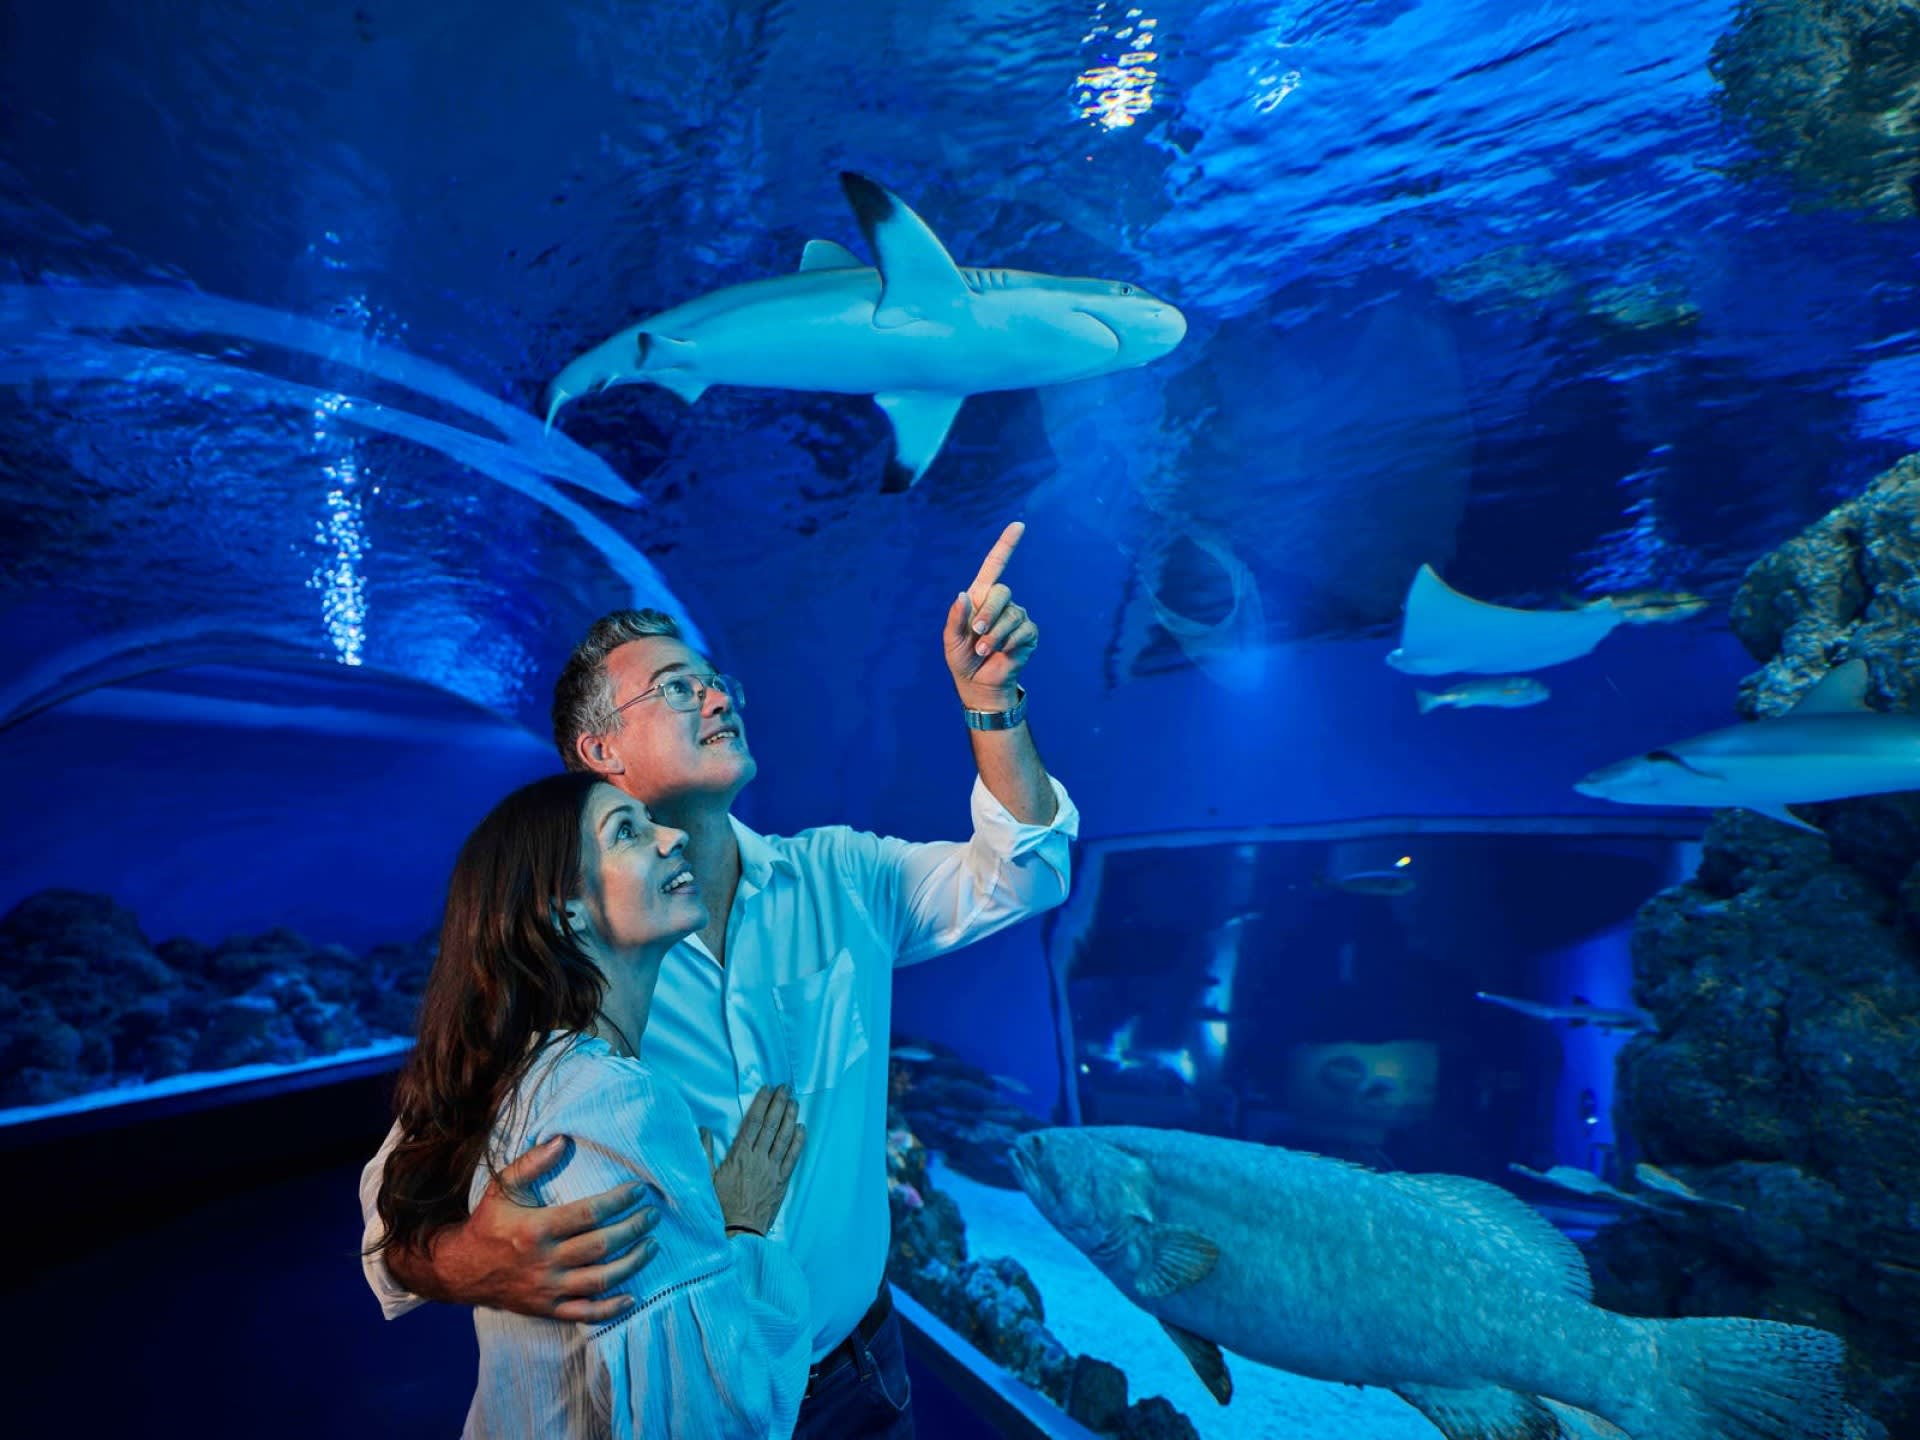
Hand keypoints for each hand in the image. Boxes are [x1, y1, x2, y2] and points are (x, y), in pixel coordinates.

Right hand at [393, 1134, 660, 1321]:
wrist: (460, 1270)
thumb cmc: (488, 1223)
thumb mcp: (503, 1188)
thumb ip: (532, 1163)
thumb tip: (562, 1140)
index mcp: (536, 1229)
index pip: (588, 1214)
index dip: (617, 1201)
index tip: (639, 1190)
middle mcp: (544, 1261)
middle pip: (600, 1247)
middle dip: (633, 1230)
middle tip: (653, 1216)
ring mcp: (547, 1289)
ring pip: (599, 1280)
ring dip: (632, 1264)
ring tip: (652, 1246)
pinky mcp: (547, 1309)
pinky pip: (584, 1313)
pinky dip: (610, 1309)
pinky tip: (633, 1297)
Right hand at [701, 1084, 804, 1235]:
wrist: (738, 1233)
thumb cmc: (719, 1206)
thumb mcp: (705, 1179)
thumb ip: (704, 1152)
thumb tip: (703, 1129)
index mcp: (739, 1155)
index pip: (753, 1123)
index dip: (761, 1104)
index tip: (767, 1089)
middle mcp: (758, 1159)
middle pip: (771, 1126)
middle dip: (778, 1104)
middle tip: (785, 1088)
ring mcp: (772, 1170)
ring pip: (784, 1138)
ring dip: (790, 1118)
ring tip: (795, 1102)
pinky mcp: (782, 1182)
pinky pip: (793, 1158)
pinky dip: (798, 1142)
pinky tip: (802, 1129)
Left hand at [945, 520, 1038, 707]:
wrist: (979, 683)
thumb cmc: (962, 659)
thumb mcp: (951, 640)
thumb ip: (956, 618)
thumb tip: (963, 595)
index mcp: (980, 597)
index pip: (995, 565)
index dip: (1007, 545)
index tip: (1019, 525)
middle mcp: (1000, 603)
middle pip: (1002, 592)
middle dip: (989, 613)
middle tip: (978, 633)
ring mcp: (1017, 617)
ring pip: (1012, 614)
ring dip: (995, 635)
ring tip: (984, 650)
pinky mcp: (1029, 633)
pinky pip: (1023, 630)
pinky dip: (1010, 642)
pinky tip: (1003, 651)